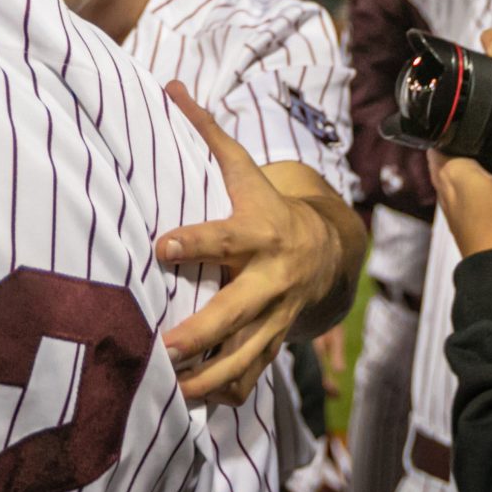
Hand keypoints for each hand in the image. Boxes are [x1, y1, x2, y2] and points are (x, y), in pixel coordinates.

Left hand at [155, 83, 344, 405]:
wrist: (329, 251)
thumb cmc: (271, 206)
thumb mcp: (245, 169)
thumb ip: (207, 133)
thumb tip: (171, 86)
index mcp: (258, 233)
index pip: (223, 237)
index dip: (194, 240)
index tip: (162, 245)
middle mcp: (268, 280)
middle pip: (236, 310)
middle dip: (203, 331)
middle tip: (165, 346)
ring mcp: (274, 318)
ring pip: (245, 356)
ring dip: (209, 377)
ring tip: (171, 391)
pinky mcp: (273, 342)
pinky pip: (252, 376)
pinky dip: (226, 394)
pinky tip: (194, 406)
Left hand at [433, 91, 491, 259]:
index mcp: (449, 170)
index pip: (441, 135)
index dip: (455, 123)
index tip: (471, 113)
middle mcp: (445, 188)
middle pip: (450, 154)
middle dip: (467, 143)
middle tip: (488, 132)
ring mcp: (454, 207)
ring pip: (459, 176)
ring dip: (474, 165)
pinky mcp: (466, 222)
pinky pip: (469, 196)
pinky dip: (481, 187)